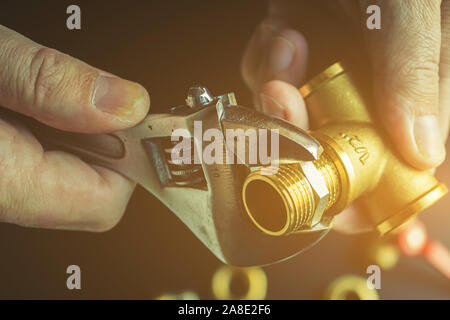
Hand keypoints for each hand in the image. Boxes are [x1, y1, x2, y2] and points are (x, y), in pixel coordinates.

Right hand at [0, 25, 149, 230]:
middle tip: (102, 103)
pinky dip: (57, 140)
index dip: (132, 161)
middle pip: (91, 196)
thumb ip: (51, 83)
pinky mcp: (3, 176)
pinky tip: (43, 109)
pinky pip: (45, 170)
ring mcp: (3, 189)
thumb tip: (125, 103)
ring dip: (82, 141)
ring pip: (68, 182)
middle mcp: (2, 197)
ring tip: (62, 100)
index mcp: (3, 181)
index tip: (142, 122)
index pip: (104, 202)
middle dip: (108, 148)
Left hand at [241, 0, 449, 232]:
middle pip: (337, 142)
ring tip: (287, 39)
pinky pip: (275, 80)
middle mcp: (379, 80)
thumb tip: (425, 153)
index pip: (399, 160)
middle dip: (302, 130)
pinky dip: (266, 64)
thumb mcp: (407, 3)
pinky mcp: (301, 51)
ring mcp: (336, 67)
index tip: (326, 190)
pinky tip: (279, 32)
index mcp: (421, 79)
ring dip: (279, 91)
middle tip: (285, 94)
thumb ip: (416, 68)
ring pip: (299, 115)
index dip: (361, 185)